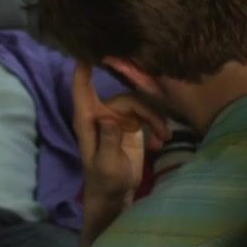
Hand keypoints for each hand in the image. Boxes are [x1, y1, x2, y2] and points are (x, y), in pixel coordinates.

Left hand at [71, 63, 168, 204]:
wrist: (115, 194)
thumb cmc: (105, 180)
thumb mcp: (107, 163)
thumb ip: (109, 141)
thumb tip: (109, 117)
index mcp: (87, 120)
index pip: (82, 90)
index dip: (82, 70)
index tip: (87, 52)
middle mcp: (100, 114)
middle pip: (126, 98)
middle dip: (146, 110)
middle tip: (163, 128)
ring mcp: (116, 118)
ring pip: (141, 106)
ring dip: (155, 121)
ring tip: (164, 139)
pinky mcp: (131, 125)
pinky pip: (147, 115)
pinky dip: (156, 127)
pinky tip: (160, 142)